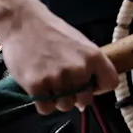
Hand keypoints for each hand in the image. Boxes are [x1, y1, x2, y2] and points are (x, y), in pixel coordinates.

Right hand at [0, 0, 116, 114]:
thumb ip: (89, 65)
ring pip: (65, 107)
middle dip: (75, 96)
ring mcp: (57, 78)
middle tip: (62, 83)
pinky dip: (42, 103)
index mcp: (93, 56)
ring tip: (49, 82)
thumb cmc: (51, 32)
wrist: (22, 22)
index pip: (110, 83)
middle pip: (85, 100)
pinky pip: (46, 109)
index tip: (88, 84)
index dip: (99, 86)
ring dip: (57, 100)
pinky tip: (39, 87)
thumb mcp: (80, 42)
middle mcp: (79, 69)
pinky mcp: (37, 86)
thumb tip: (90, 91)